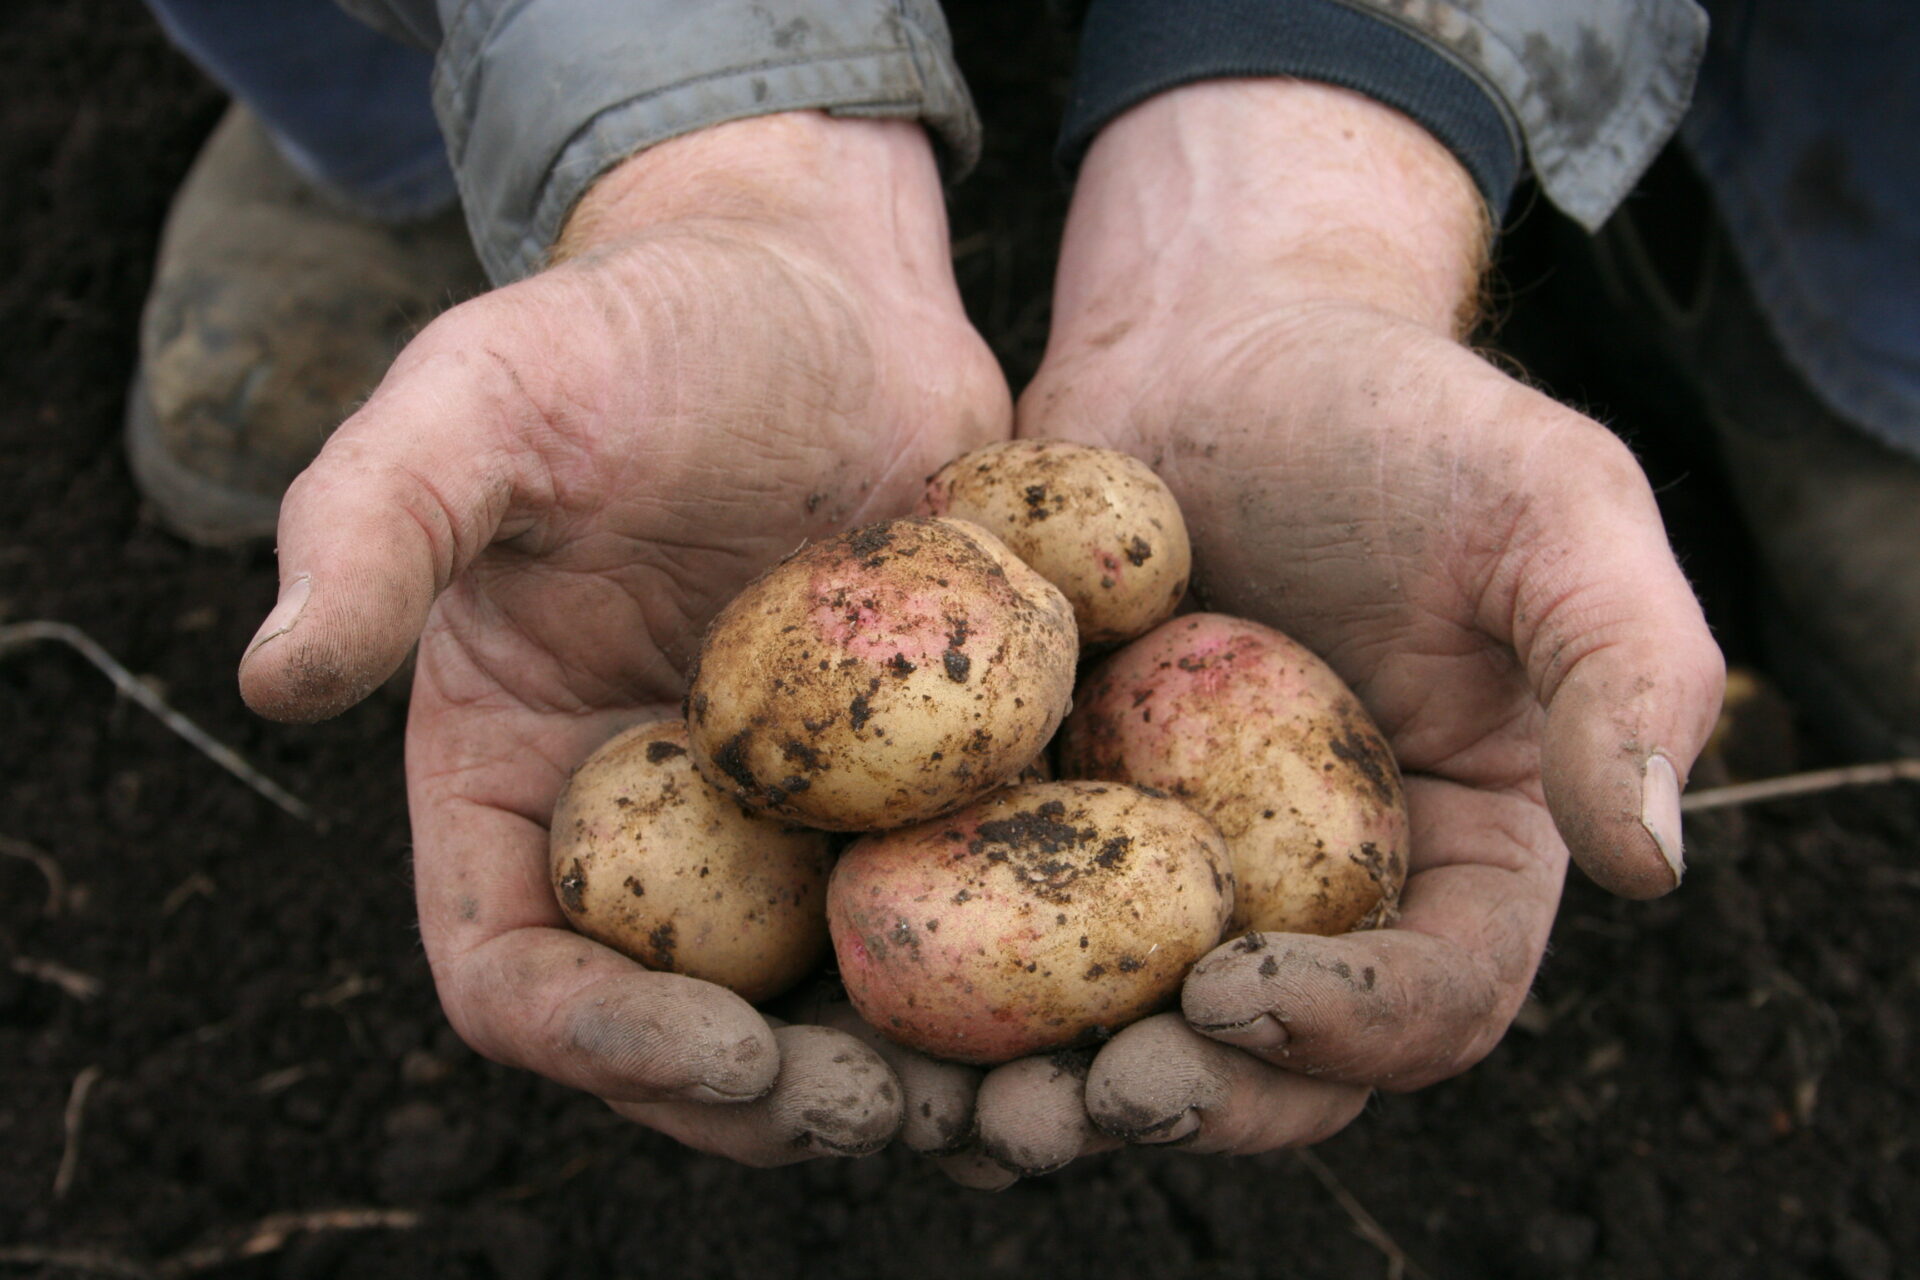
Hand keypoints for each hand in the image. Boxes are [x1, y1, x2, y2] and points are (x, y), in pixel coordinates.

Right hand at [236, 113, 1010, 1162]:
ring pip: (834, 996)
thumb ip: (375, 518)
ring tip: (1005, 1098)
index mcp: (516, 776)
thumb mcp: (489, 395)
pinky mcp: (914, 784)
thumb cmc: (638, 327)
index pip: (516, 965)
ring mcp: (790, 819)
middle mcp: (649, 828)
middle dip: (777, 1099)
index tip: (728, 1059)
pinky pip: (960, 904)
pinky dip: (1016, 968)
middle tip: (887, 1114)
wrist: (822, 286)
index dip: (605, 1040)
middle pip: (687, 1023)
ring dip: (912, 1071)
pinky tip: (1097, 987)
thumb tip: (273, 676)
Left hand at [965, 79, 1724, 1173]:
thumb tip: (1654, 861)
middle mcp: (1317, 898)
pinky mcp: (1051, 836)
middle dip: (1193, 1101)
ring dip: (1056, 1096)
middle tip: (1094, 1099)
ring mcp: (1173, 877)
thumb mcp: (1549, 500)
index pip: (1437, 998)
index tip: (1236, 990)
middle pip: (1271, 1058)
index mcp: (1455, 858)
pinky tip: (880, 1010)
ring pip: (1125, 1033)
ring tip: (975, 1109)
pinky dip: (955, 1006)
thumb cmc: (1390, 410)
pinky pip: (1003, 949)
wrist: (1207, 344)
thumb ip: (1627, 662)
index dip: (1354, 1030)